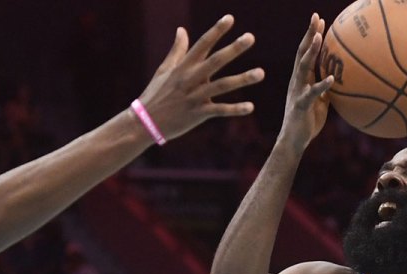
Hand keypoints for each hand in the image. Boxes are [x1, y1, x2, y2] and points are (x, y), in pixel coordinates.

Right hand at [137, 15, 263, 140]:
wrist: (145, 122)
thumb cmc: (156, 94)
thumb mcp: (164, 70)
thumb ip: (177, 50)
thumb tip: (181, 30)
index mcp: (184, 67)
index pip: (202, 44)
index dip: (216, 31)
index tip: (230, 18)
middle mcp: (190, 79)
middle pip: (215, 61)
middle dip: (233, 49)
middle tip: (250, 37)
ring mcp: (195, 97)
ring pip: (222, 85)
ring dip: (242, 79)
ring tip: (261, 73)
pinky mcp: (198, 114)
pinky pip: (219, 111)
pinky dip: (235, 109)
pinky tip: (251, 107)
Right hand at [279, 14, 333, 151]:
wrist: (294, 141)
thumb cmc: (308, 121)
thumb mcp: (321, 101)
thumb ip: (326, 88)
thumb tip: (341, 79)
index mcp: (301, 79)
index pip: (306, 52)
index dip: (312, 36)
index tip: (320, 20)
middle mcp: (297, 81)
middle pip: (302, 52)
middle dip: (309, 34)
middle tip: (316, 18)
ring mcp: (297, 91)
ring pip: (303, 67)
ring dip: (311, 51)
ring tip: (319, 37)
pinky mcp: (301, 105)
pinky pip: (312, 93)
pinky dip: (321, 84)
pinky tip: (331, 78)